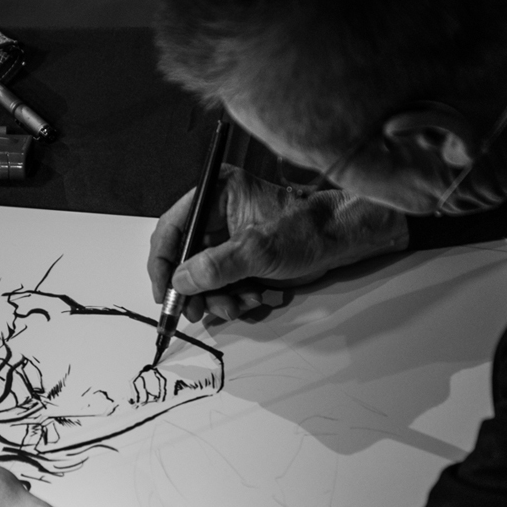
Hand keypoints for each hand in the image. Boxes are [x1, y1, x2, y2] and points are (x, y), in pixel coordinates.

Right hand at [148, 166, 408, 321]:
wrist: (344, 241)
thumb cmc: (310, 230)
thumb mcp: (260, 249)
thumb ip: (217, 266)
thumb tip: (180, 281)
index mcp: (216, 193)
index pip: (172, 228)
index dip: (163, 262)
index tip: (164, 292)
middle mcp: (217, 213)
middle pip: (184, 259)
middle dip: (195, 289)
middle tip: (200, 312)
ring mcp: (228, 238)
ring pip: (203, 279)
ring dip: (219, 298)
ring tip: (245, 302)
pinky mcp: (241, 258)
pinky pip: (223, 285)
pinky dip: (236, 298)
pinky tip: (258, 296)